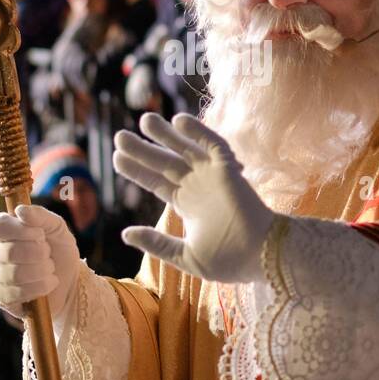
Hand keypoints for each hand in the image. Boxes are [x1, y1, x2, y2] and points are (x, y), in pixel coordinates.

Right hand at [0, 203, 81, 321]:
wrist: (70, 282)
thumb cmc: (59, 250)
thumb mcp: (57, 228)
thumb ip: (40, 215)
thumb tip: (20, 210)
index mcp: (3, 230)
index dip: (22, 231)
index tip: (40, 234)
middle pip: (8, 252)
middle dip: (38, 254)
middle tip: (48, 255)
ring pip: (13, 275)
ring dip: (41, 272)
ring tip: (50, 270)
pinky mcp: (1, 298)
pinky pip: (14, 294)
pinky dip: (38, 289)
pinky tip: (46, 286)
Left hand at [113, 112, 275, 283]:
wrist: (262, 256)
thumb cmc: (229, 260)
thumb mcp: (185, 255)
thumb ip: (157, 244)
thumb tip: (125, 233)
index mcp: (186, 205)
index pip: (156, 182)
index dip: (137, 170)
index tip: (116, 159)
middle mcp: (197, 186)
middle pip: (164, 163)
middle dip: (142, 150)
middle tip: (119, 137)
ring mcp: (212, 176)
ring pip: (185, 149)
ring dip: (166, 135)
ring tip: (144, 119)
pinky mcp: (229, 169)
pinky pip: (212, 145)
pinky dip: (198, 132)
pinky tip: (178, 121)